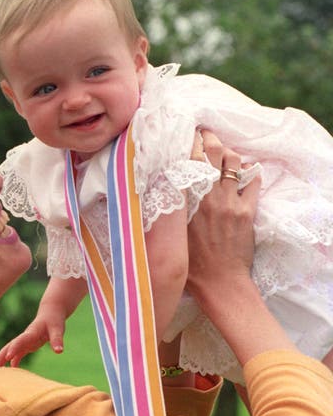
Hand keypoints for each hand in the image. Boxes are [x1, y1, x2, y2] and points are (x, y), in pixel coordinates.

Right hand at [0, 310, 65, 366]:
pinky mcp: (28, 344)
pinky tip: (10, 369)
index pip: (21, 340)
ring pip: (11, 350)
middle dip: (2, 355)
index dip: (14, 348)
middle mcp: (25, 337)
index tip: (8, 357)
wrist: (51, 313)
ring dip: (3, 358)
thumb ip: (57, 340)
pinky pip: (18, 353)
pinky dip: (13, 361)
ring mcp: (25, 341)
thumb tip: (59, 351)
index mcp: (31, 332)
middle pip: (11, 346)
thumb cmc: (55, 321)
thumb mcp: (58, 329)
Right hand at [186, 130, 259, 299]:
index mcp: (186, 201)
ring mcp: (230, 202)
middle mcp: (208, 196)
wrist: (220, 283)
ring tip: (224, 154)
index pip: (187, 159)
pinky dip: (250, 172)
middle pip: (211, 152)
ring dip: (229, 154)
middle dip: (209, 137)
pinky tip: (246, 171)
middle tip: (205, 133)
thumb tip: (162, 188)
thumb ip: (170, 209)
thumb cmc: (191, 265)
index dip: (188, 142)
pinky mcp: (247, 211)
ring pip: (233, 162)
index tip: (187, 134)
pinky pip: (253, 182)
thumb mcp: (171, 234)